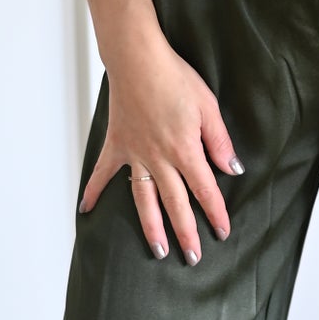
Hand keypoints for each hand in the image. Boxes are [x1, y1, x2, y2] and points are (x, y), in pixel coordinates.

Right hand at [80, 25, 240, 261]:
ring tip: (158, 250)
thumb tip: (232, 169)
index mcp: (185, 150)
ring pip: (144, 199)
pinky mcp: (117, 144)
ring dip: (151, 226)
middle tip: (193, 258)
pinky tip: (86, 210)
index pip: (205, 189)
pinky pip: (103, 173)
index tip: (223, 232)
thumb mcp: (208, 107)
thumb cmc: (175, 78)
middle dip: (186, 232)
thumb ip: (219, 141)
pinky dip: (94, 191)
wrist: (138, 60)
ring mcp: (135, 155)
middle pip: (175, 204)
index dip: (215, 213)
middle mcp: (159, 159)